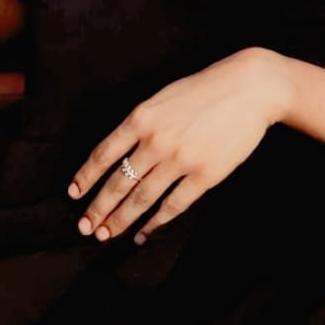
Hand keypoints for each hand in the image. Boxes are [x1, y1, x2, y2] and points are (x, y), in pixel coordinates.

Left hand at [67, 48, 288, 244]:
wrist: (250, 89)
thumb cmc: (206, 90)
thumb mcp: (162, 98)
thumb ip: (140, 124)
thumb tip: (118, 155)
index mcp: (141, 118)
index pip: (104, 154)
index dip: (86, 177)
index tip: (74, 194)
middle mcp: (155, 141)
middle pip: (118, 182)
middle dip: (99, 208)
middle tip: (86, 227)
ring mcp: (180, 160)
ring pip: (141, 198)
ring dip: (121, 220)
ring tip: (107, 235)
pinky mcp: (205, 175)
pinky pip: (173, 205)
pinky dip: (155, 222)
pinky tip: (144, 233)